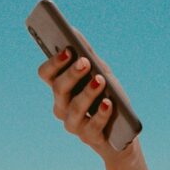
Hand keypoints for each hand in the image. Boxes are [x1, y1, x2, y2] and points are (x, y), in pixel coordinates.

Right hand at [36, 32, 135, 162]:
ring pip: (74, 108)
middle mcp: (62, 106)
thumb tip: (73, 31)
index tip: (68, 50)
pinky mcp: (89, 138)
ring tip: (100, 80)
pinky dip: (101, 114)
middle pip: (58, 88)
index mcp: (61, 88)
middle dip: (71, 74)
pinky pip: (92, 126)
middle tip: (85, 62)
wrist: (123, 132)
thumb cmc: (108, 97)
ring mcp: (73, 124)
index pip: (46, 74)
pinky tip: (108, 103)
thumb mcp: (101, 72)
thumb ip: (87, 54)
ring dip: (87, 93)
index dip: (53, 62)